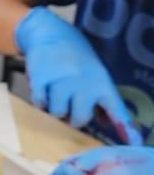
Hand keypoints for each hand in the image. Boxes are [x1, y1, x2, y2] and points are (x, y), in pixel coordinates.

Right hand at [15, 8, 140, 140]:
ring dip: (56, 108)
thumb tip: (108, 123)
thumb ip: (101, 98)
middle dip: (74, 118)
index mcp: (101, 81)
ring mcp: (61, 81)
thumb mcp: (95, 73)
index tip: (134, 141)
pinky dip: (41, 100)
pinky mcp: (41, 80)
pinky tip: (44, 89)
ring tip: (56, 94)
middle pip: (80, 118)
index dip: (125, 126)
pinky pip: (40, 103)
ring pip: (57, 112)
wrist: (51, 33)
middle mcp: (83, 82)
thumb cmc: (76, 57)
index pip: (116, 108)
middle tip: (71, 109)